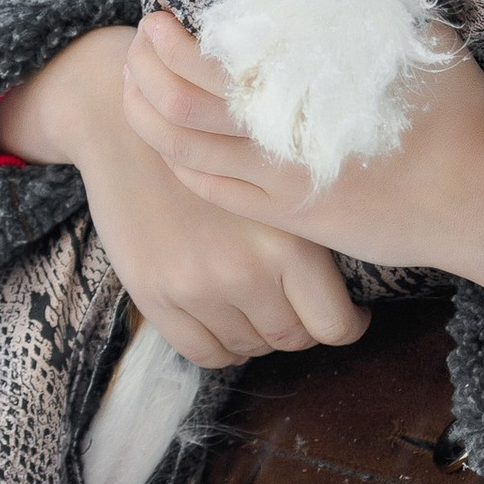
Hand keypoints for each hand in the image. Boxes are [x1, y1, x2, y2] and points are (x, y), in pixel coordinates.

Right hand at [0, 28, 367, 367]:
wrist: (133, 130)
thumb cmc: (218, 148)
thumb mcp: (279, 185)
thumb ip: (308, 236)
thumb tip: (346, 290)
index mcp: (290, 243)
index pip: (333, 324)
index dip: (348, 325)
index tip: (350, 316)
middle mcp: (246, 273)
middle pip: (291, 338)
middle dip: (300, 328)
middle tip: (299, 308)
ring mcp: (197, 290)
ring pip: (248, 348)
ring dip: (259, 335)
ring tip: (260, 308)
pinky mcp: (155, 297)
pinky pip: (203, 353)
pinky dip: (222, 347)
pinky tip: (227, 323)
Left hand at [123, 10, 483, 313]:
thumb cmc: (462, 117)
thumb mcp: (422, 38)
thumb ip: (368, 1)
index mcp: (307, 92)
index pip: (207, 64)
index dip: (169, 41)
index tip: (160, 13)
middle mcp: (282, 142)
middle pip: (179, 108)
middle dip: (144, 71)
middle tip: (140, 40)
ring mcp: (281, 185)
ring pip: (184, 153)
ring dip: (148, 115)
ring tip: (140, 82)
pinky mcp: (291, 217)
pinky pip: (212, 192)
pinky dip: (180, 161)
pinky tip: (174, 138)